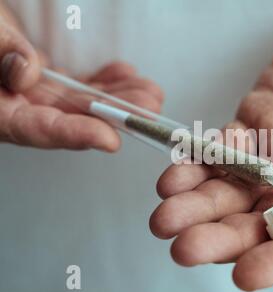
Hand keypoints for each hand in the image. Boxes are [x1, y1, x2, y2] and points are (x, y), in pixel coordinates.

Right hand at [0, 8, 162, 150]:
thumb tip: (27, 71)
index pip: (39, 130)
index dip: (77, 135)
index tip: (110, 139)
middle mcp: (21, 108)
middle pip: (74, 120)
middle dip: (116, 117)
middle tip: (148, 110)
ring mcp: (37, 96)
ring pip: (84, 103)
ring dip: (120, 99)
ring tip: (150, 92)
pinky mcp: (49, 82)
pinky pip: (82, 87)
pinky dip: (106, 81)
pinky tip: (126, 73)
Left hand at [150, 0, 272, 290]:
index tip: (247, 274)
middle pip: (270, 223)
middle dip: (226, 238)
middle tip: (184, 247)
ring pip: (238, 192)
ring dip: (200, 207)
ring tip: (164, 217)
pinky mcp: (259, 125)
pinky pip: (224, 150)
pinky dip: (197, 164)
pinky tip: (172, 175)